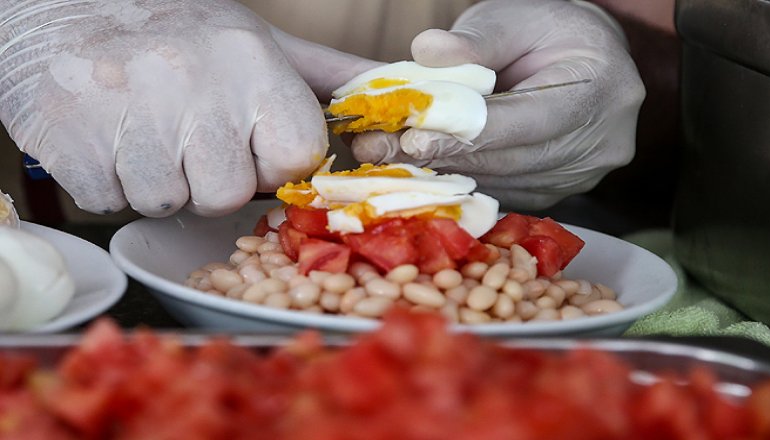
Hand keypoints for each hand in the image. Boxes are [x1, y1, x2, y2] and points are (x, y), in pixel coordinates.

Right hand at [0, 1, 376, 216]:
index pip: (295, 157)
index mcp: (251, 63)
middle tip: (186, 139)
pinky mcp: (73, 143)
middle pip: (227, 194)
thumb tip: (392, 86)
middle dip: (210, 179)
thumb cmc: (176, 30)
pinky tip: (109, 139)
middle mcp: (195, 86)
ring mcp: (130, 114)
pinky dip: (109, 183)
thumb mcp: (258, 40)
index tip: (248, 146)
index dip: (272, 163)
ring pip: (167, 202)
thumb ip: (324, 74)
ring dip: (158, 181)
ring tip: (144, 133)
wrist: (64, 4)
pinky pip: (111, 201)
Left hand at [351, 0, 644, 209]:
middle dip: (442, 158)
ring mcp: (584, 175)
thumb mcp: (514, 18)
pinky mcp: (562, 192)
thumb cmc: (549, 31)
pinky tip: (424, 170)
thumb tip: (425, 52)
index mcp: (600, 90)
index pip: (523, 123)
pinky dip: (464, 182)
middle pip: (510, 161)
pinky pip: (506, 194)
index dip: (465, 134)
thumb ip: (475, 38)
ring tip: (391, 159)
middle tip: (380, 151)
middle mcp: (602, 143)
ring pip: (504, 185)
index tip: (412, 138)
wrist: (589, 56)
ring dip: (445, 175)